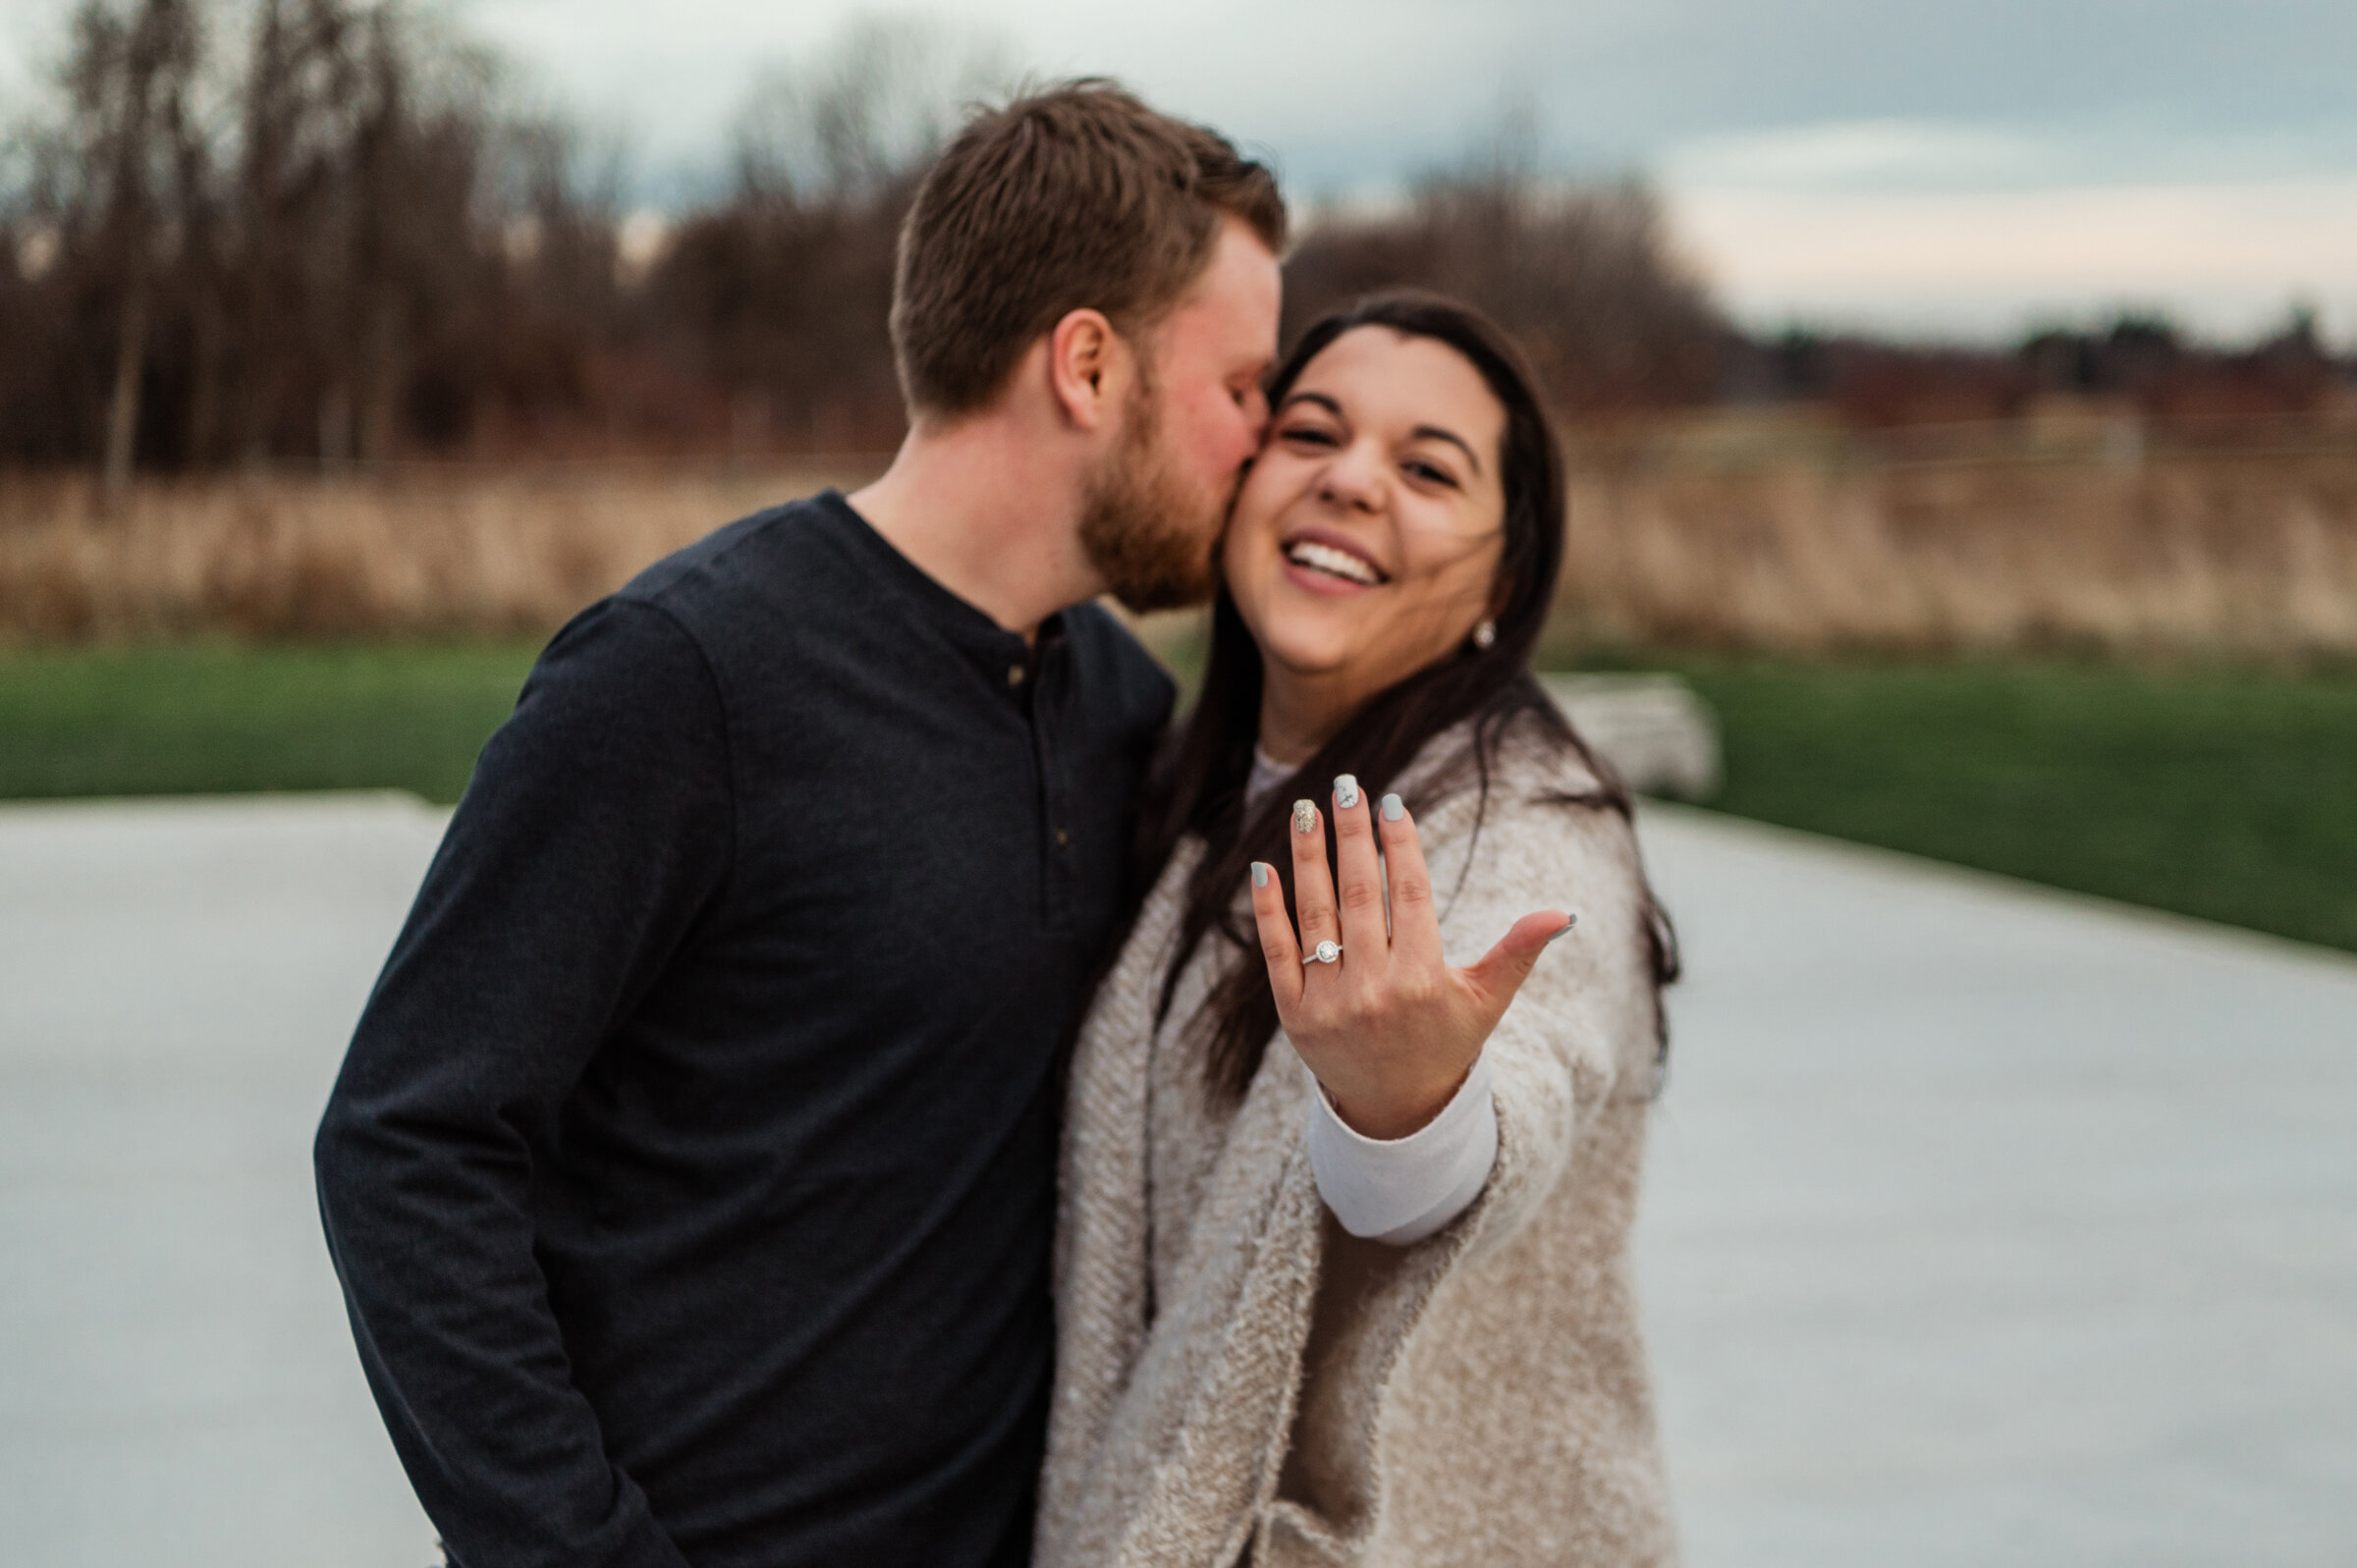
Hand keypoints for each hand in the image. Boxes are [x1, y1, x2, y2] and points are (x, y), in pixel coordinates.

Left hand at [1250, 776, 1573, 1140]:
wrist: (1395, 1108)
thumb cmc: (1446, 1041)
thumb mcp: (1486, 1000)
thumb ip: (1518, 952)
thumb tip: (1565, 913)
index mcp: (1424, 981)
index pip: (1409, 895)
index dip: (1400, 846)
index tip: (1390, 803)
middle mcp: (1375, 990)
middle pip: (1360, 896)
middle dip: (1352, 836)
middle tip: (1345, 787)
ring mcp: (1330, 1003)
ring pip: (1316, 915)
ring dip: (1308, 857)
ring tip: (1305, 809)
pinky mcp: (1293, 1015)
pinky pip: (1278, 952)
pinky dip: (1269, 910)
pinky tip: (1264, 867)